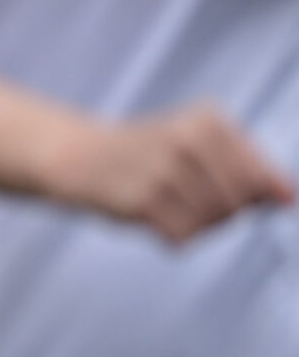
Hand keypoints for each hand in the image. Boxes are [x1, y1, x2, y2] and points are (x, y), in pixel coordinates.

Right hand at [42, 105, 292, 243]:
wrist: (79, 156)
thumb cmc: (148, 153)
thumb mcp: (198, 144)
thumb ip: (249, 169)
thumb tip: (288, 200)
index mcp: (208, 120)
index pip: (260, 177)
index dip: (247, 194)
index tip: (214, 185)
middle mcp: (188, 140)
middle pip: (240, 203)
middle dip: (220, 211)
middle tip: (186, 195)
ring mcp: (165, 170)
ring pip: (214, 222)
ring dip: (195, 224)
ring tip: (168, 203)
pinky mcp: (143, 200)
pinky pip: (185, 236)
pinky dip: (173, 235)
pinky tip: (154, 216)